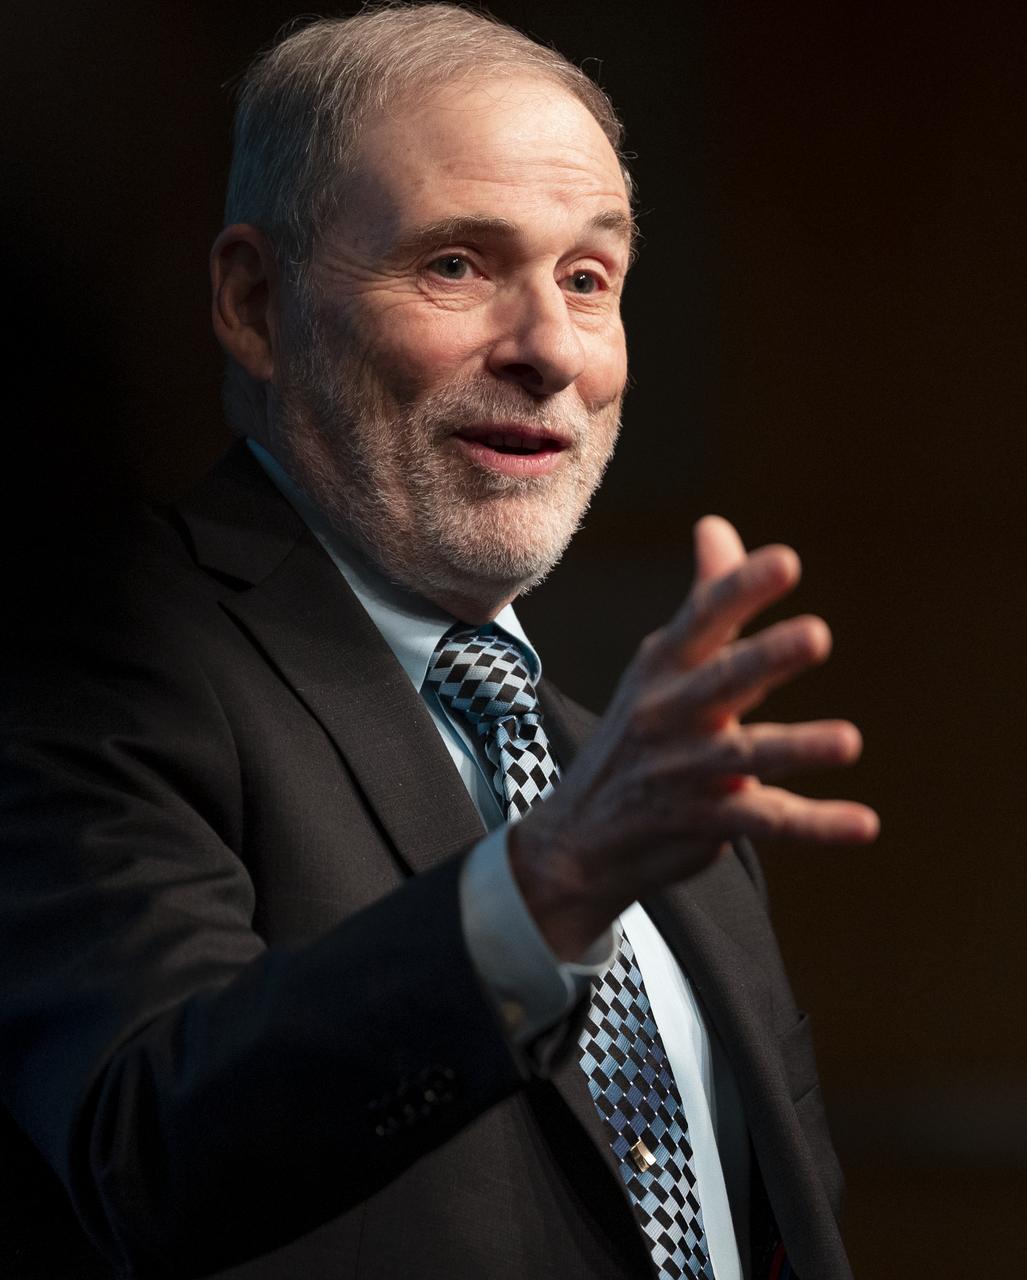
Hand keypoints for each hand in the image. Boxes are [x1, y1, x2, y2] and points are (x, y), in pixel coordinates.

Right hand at [509, 515, 879, 959]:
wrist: (578, 838)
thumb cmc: (638, 735)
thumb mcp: (661, 665)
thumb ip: (705, 601)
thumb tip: (716, 524)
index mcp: (663, 666)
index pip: (702, 619)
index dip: (742, 589)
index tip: (786, 561)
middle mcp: (669, 714)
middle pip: (721, 682)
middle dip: (766, 658)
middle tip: (817, 635)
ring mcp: (683, 771)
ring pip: (745, 756)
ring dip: (797, 748)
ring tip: (849, 741)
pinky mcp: (703, 821)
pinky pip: (765, 822)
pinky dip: (815, 825)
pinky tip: (864, 824)